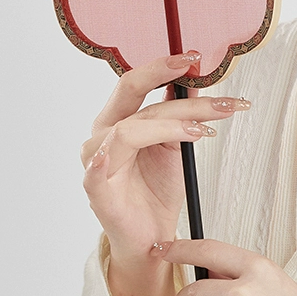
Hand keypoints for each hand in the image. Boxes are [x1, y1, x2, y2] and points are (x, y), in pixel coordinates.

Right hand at [81, 51, 250, 270]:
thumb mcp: (176, 146)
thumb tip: (196, 82)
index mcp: (118, 121)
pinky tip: (110, 152)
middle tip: (201, 79)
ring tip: (202, 130)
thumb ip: (180, 116)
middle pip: (133, 99)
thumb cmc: (157, 192)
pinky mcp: (97, 191)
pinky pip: (94, 171)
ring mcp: (97, 162)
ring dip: (168, 125)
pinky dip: (101, 159)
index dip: (161, 68)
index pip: (135, 84)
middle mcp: (103, 135)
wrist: (152, 238)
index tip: (193, 58)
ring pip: (129, 131)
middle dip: (167, 83)